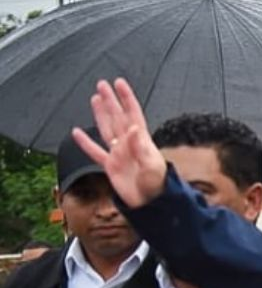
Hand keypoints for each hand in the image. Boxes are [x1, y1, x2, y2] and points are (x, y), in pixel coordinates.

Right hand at [72, 78, 166, 207]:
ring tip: (95, 99)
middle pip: (117, 117)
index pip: (133, 114)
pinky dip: (85, 143)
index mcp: (141, 141)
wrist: (151, 203)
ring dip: (101, 114)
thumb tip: (134, 129)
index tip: (120, 83)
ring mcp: (119, 154)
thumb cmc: (158, 185)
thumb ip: (141, 147)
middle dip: (111, 101)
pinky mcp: (110, 167)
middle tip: (102, 84)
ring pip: (107, 129)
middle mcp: (129, 144)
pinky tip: (77, 133)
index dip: (127, 98)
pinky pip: (95, 152)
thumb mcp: (152, 165)